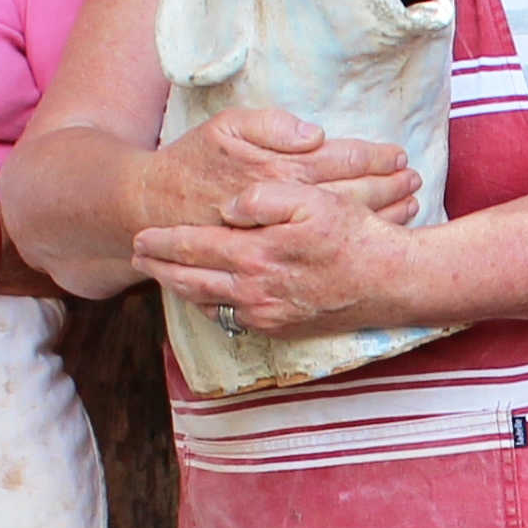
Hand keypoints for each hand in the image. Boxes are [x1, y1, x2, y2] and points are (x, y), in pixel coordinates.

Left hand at [138, 170, 426, 346]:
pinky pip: (233, 320)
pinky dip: (212, 307)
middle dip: (159, 269)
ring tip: (164, 275)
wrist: (390, 283)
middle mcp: (253, 291)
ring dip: (182, 289)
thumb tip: (227, 207)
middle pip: (190, 281)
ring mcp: (266, 315)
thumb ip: (263, 199)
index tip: (139, 237)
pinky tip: (209, 296)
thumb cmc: (354, 236)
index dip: (162, 242)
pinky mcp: (280, 328)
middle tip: (137, 258)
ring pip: (208, 303)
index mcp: (254, 255)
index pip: (193, 247)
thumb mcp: (312, 200)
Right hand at [154, 105, 418, 234]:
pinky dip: (353, 242)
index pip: (340, 161)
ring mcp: (279, 238)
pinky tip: (374, 237)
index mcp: (277, 171)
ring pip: (342, 226)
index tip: (399, 155)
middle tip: (416, 180)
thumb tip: (314, 134)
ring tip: (411, 204)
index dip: (373, 157)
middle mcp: (284, 207)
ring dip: (381, 214)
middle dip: (388, 187)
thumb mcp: (225, 128)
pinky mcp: (272, 257)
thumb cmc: (192, 163)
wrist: (152, 211)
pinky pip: (322, 251)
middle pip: (350, 195)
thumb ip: (270, 126)